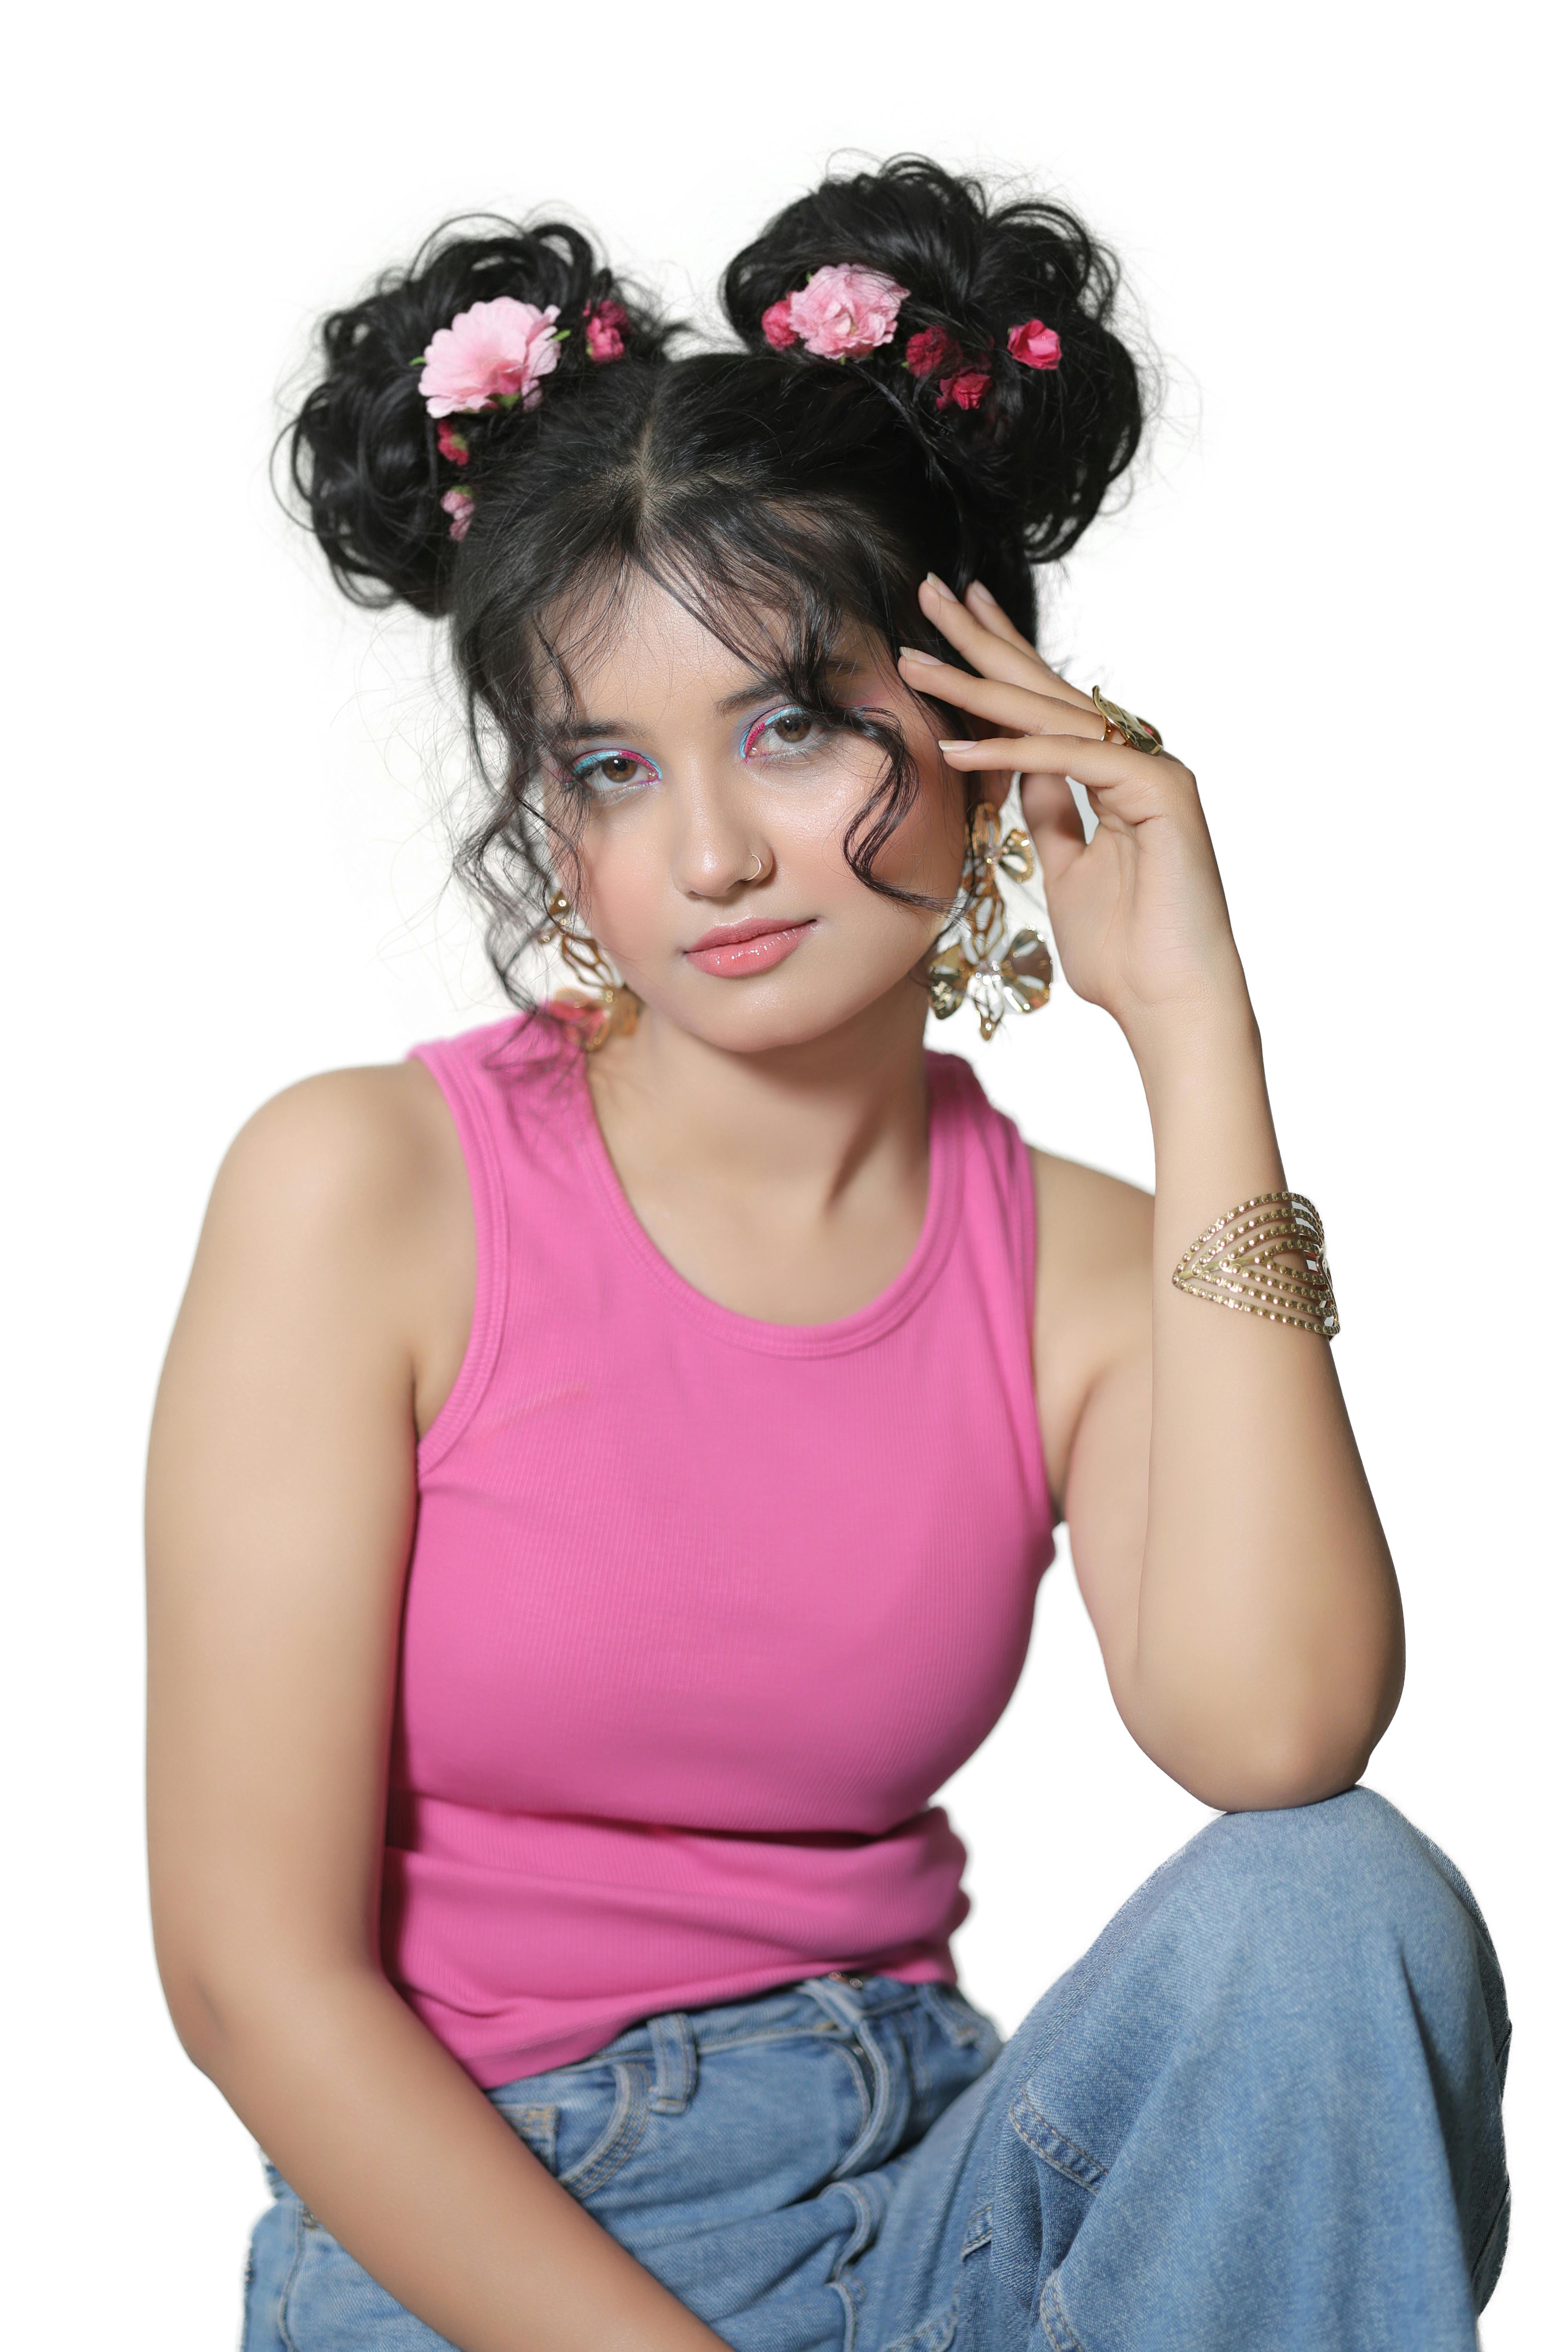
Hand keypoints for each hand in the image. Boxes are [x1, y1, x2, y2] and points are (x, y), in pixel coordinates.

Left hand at [899, 575, 1250, 1053]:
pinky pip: (1071, 759)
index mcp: (1116, 773)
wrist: (1171, 1004)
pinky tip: (956, 742)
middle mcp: (1137, 759)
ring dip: (977, 687)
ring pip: (1053, 714)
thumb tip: (1020, 771)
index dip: (997, 660)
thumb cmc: (1124, 953)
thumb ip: (1050, 815)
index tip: (951, 621)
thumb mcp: (1068, 870)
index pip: (1047, 703)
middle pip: (1047, 687)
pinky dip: (1013, 750)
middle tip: (930, 588)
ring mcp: (1154, 770)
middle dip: (984, 640)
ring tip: (916, 660)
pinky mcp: (1161, 792)